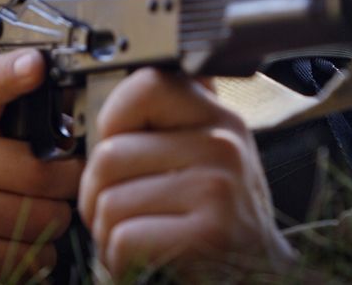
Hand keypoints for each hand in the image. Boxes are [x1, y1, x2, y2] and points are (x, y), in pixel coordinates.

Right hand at [0, 50, 81, 278]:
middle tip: (64, 178)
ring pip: (42, 219)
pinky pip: (28, 257)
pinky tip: (21, 236)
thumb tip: (66, 88)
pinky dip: (39, 253)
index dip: (12, 74)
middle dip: (68, 179)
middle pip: (42, 172)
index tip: (36, 65)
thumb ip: (12, 103)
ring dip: (56, 218)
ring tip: (39, 208)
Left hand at [77, 68, 297, 279]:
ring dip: (107, 233)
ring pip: (109, 201)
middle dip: (97, 195)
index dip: (114, 119)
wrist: (262, 278)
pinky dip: (119, 260)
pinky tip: (146, 261)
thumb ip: (160, 134)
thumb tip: (89, 140)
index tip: (118, 147)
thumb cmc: (221, 224)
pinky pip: (123, 238)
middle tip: (121, 215)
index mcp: (219, 120)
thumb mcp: (204, 163)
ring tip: (139, 239)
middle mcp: (223, 146)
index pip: (147, 85)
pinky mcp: (208, 234)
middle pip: (109, 155)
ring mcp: (217, 188)